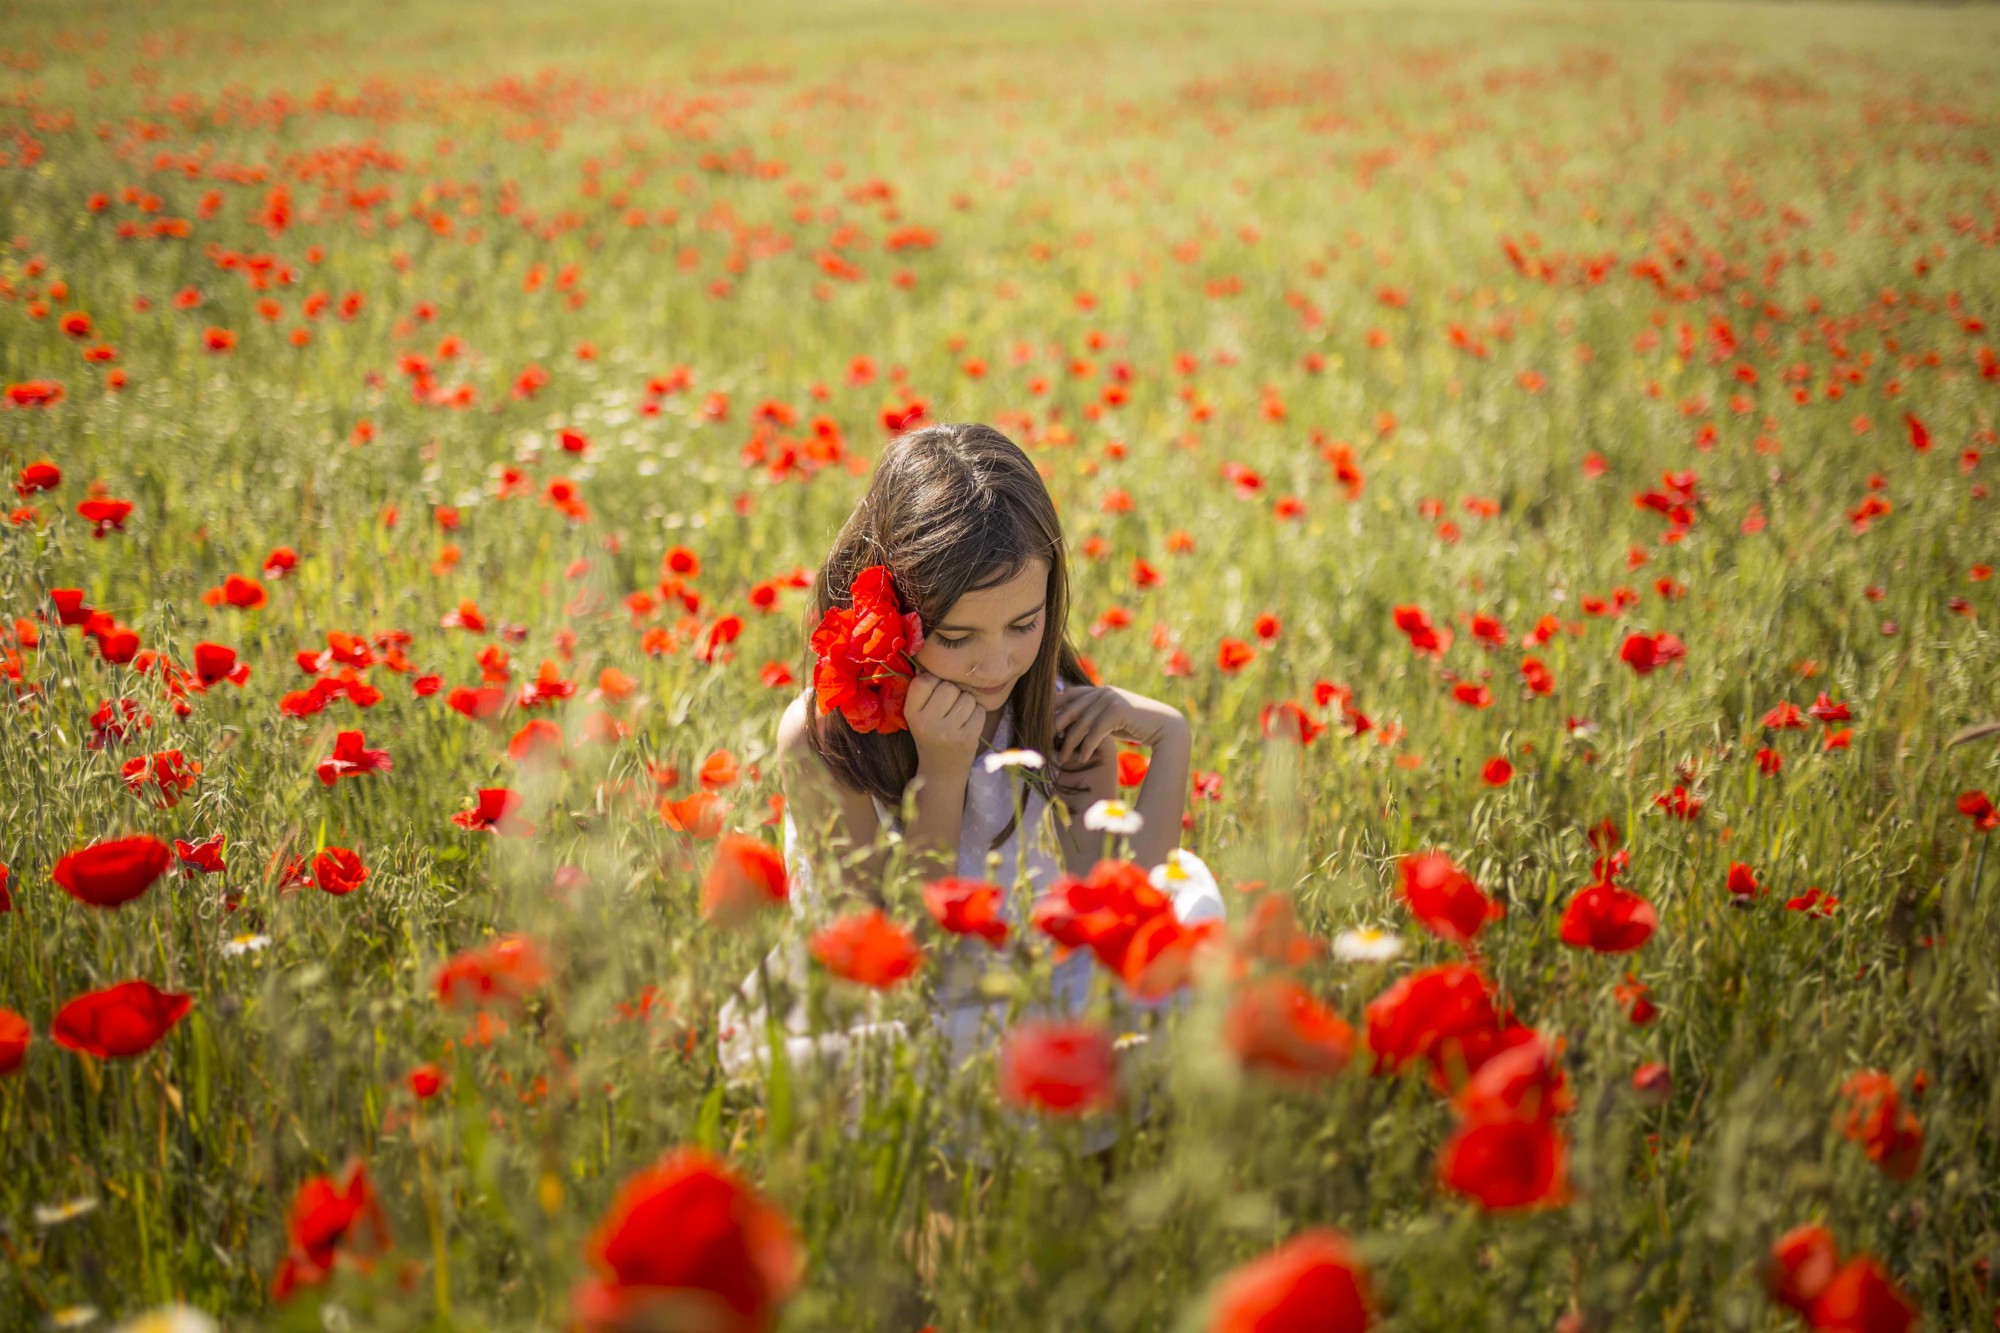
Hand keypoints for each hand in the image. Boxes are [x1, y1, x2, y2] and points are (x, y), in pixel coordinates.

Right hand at [905, 672, 985, 769]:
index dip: (934, 682)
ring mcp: (947, 732)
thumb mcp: (918, 714)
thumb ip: (924, 689)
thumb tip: (931, 658)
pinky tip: (968, 725)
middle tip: (950, 709)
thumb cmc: (931, 733)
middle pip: (949, 687)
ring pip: (967, 698)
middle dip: (954, 693)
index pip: (924, 681)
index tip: (935, 693)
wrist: (941, 770)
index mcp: (911, 713)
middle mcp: (926, 723)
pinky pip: (979, 711)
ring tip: (958, 718)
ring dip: (967, 704)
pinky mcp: (966, 739)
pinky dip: (977, 714)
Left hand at [1052, 686, 1186, 768]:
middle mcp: (1103, 692)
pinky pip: (1095, 732)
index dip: (1055, 707)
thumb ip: (1095, 718)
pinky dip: (1087, 747)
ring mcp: (1110, 700)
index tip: (1043, 723)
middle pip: (1071, 709)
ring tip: (1063, 759)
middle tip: (1046, 744)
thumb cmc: (1137, 725)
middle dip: (1057, 727)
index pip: (1070, 695)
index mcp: (1101, 691)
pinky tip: (1083, 758)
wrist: (1165, 726)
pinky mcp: (1117, 711)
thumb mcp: (1112, 718)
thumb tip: (1072, 728)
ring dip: (1070, 743)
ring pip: (1081, 724)